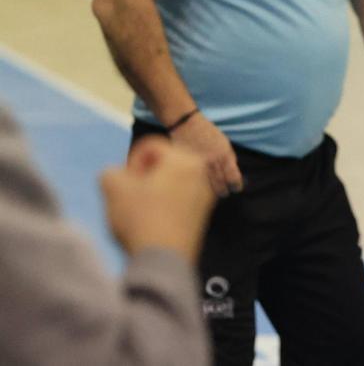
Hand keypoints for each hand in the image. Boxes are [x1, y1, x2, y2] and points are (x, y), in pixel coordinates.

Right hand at [101, 136, 216, 263]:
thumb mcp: (113, 187)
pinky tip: (152, 222)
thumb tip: (120, 176)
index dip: (131, 163)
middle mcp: (203, 172)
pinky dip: (163, 205)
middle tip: (132, 196)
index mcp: (187, 158)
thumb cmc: (141, 219)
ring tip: (140, 211)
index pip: (150, 147)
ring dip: (152, 192)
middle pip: (163, 164)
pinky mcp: (204, 214)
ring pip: (169, 182)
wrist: (164, 261)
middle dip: (143, 177)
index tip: (126, 184)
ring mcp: (207, 194)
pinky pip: (178, 199)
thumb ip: (111, 171)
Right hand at [169, 113, 242, 196]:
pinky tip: (202, 189)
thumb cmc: (207, 132)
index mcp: (224, 154)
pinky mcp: (187, 166)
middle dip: (224, 191)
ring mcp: (198, 164)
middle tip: (225, 193)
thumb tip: (233, 173)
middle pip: (220, 184)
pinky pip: (195, 181)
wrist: (186, 124)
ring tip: (215, 193)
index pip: (233, 177)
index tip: (237, 188)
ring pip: (207, 185)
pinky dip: (200, 186)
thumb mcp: (224, 142)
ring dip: (212, 191)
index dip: (236, 185)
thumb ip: (229, 157)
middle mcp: (212, 161)